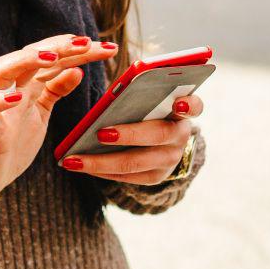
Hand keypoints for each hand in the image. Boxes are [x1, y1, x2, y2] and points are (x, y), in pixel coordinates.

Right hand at [0, 35, 117, 207]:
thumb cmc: (13, 140)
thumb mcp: (41, 112)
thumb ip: (55, 89)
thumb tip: (78, 69)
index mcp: (26, 83)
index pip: (52, 57)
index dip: (79, 51)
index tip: (107, 48)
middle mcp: (11, 88)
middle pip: (30, 55)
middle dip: (59, 46)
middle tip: (87, 43)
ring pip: (2, 70)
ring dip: (27, 60)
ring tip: (53, 57)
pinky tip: (18, 97)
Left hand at [58, 94, 202, 184]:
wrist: (162, 142)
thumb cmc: (148, 108)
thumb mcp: (152, 97)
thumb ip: (142, 91)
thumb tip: (116, 92)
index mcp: (184, 110)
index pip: (195, 106)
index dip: (188, 104)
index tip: (177, 101)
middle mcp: (181, 136)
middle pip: (157, 135)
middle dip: (128, 134)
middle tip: (99, 133)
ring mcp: (169, 160)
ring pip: (135, 163)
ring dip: (102, 161)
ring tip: (74, 159)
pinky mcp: (155, 177)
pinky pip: (126, 177)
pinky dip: (102, 171)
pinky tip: (80, 165)